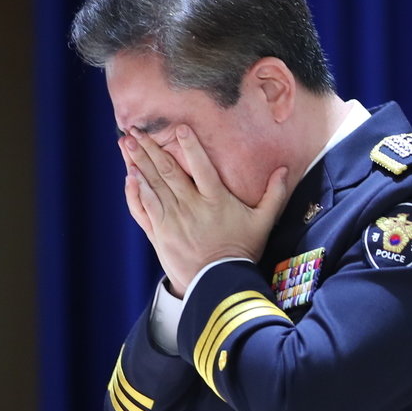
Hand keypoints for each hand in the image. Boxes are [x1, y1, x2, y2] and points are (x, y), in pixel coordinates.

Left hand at [120, 125, 287, 293]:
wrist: (219, 282)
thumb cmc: (242, 250)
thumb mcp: (263, 221)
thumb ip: (274, 194)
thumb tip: (285, 169)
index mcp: (216, 200)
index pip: (201, 167)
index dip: (190, 146)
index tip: (179, 128)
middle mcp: (191, 206)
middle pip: (168, 172)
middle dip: (150, 149)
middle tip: (135, 130)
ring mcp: (172, 220)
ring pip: (151, 186)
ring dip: (137, 163)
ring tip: (126, 144)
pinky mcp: (159, 234)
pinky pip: (142, 209)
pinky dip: (134, 192)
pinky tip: (129, 177)